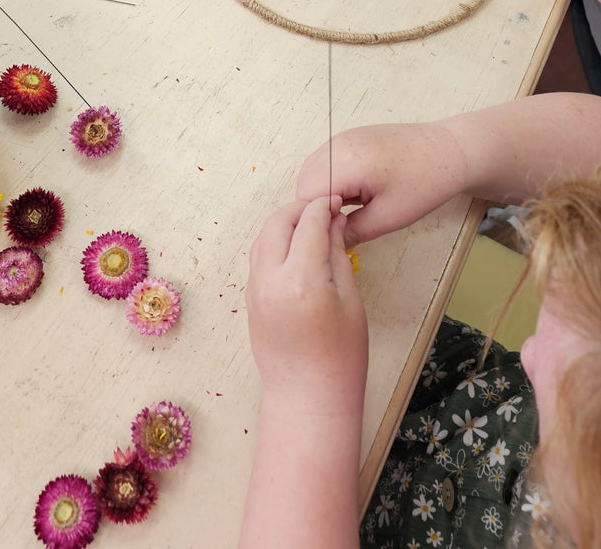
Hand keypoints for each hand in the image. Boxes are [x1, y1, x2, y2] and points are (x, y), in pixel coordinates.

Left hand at [246, 197, 367, 411]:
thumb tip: (334, 222)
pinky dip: (274, 245)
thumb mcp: (350, 301)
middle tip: (322, 209)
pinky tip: (296, 250)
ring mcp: (255, 291)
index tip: (336, 201)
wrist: (308, 399)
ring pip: (262, 238)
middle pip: (277, 222)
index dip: (324, 206)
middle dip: (299, 209)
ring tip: (310, 227)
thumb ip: (337, 254)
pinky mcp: (250, 301)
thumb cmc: (340, 358)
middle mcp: (271, 281)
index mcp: (302, 281)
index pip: (309, 223)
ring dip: (283, 224)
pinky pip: (259, 259)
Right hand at [296, 122, 469, 246]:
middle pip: (304, 183)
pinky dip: (332, 179)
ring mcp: (342, 138)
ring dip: (323, 193)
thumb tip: (328, 245)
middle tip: (345, 223)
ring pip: (312, 171)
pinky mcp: (349, 138)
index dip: (317, 221)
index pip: (306, 198)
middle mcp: (337, 145)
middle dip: (317, 207)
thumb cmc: (425, 181)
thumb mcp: (389, 217)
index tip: (336, 234)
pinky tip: (355, 192)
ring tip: (353, 207)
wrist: (449, 151)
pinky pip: (325, 161)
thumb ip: (352, 232)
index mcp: (344, 163)